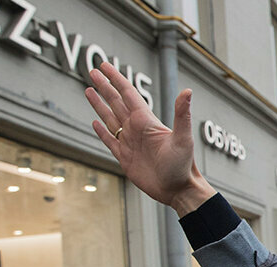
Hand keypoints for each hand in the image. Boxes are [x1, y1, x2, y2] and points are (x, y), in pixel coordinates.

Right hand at [84, 62, 215, 215]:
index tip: (104, 66)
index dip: (116, 79)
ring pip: (111, 119)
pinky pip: (110, 141)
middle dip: (105, 87)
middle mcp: (138, 129)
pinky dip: (102, 131)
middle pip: (116, 102)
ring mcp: (131, 143)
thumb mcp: (183, 138)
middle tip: (92, 71)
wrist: (178, 190)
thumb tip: (187, 91)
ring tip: (89, 90)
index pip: (128, 94)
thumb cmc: (183, 165)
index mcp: (147, 121)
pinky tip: (95, 122)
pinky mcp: (126, 158)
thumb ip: (182, 114)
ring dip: (100, 105)